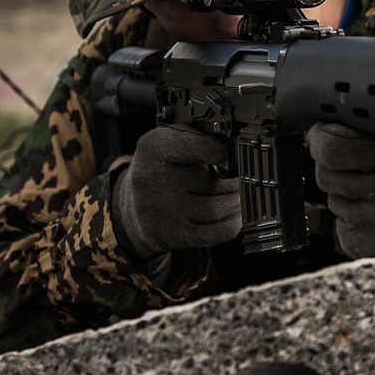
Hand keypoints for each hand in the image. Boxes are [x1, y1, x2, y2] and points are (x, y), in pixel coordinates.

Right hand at [111, 125, 241, 262]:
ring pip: (217, 209)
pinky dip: (231, 225)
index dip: (220, 151)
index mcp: (155, 148)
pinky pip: (214, 233)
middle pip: (213, 182)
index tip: (235, 156)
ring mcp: (160, 210)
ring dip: (236, 204)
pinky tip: (233, 217)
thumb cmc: (161, 169)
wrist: (133, 208)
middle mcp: (153, 179)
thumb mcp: (169, 141)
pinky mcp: (170, 235)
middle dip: (235, 183)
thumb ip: (198, 138)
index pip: (193, 146)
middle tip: (241, 181)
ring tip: (238, 198)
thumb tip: (234, 148)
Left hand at [307, 123, 374, 256]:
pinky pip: (347, 234)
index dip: (321, 140)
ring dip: (343, 195)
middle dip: (330, 167)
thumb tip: (322, 133)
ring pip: (337, 206)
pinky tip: (373, 209)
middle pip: (329, 178)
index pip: (335, 149)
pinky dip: (351, 222)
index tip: (323, 135)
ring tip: (370, 186)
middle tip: (348, 162)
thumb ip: (372, 127)